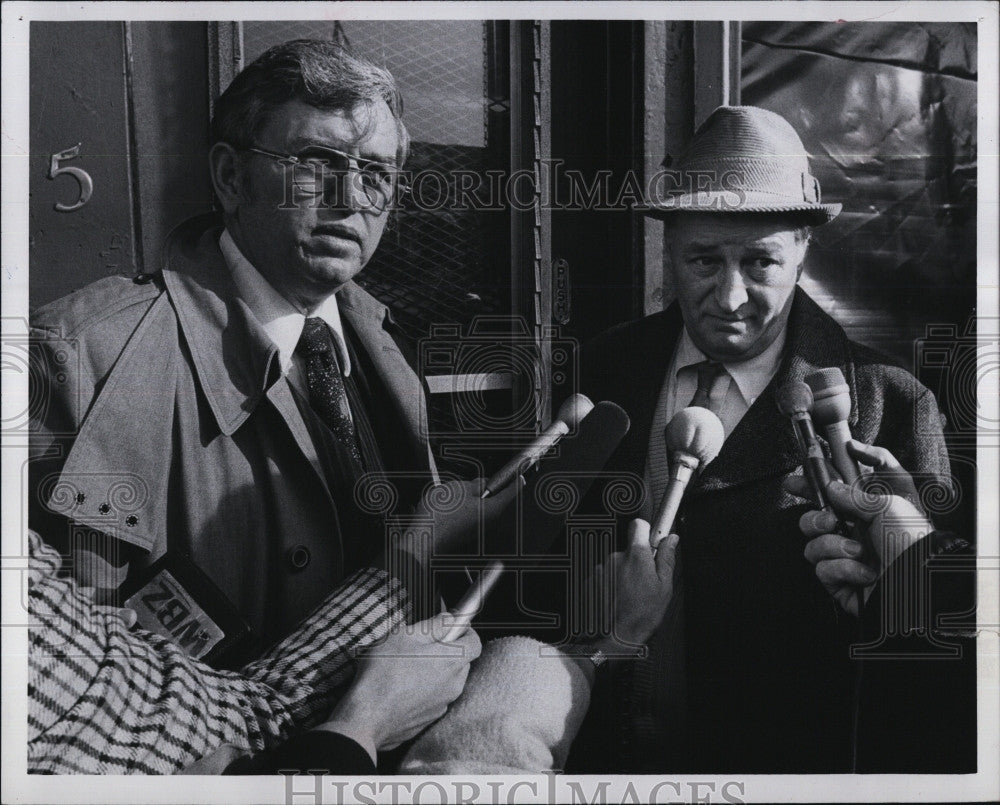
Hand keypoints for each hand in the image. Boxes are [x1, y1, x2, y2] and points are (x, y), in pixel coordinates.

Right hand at [318, 612, 481, 755]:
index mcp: (452, 661)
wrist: (368, 716)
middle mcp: (454, 685)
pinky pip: (434, 697)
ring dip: (434, 671)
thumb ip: (433, 625)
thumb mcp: (406, 636)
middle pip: (461, 661)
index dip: (464, 632)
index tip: (450, 628)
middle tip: (422, 645)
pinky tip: (402, 686)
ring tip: (407, 667)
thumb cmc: (385, 674)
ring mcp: (442, 704)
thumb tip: (449, 618)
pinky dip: (424, 689)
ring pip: (446, 680)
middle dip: (446, 651)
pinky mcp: (429, 718)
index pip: (475, 642)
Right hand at [405, 476, 522, 556]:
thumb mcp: (460, 488)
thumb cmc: (440, 517)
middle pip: (495, 501)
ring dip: (472, 498)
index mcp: (492, 510)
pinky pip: (468, 517)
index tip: (520, 472)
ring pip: (480, 509)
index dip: (516, 479)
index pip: (512, 492)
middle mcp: (487, 523)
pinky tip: (448, 505)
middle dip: (488, 489)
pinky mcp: (463, 534)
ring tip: (455, 493)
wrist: (422, 539)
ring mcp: (475, 530)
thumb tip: (483, 483)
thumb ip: (476, 484)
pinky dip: (462, 508)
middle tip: (479, 480)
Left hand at [585, 519, 678, 650]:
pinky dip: (610, 585)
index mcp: (636, 556)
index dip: (646, 531)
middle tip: (643, 583)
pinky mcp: (590, 580)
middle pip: (628, 551)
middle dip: (636, 562)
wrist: (614, 637)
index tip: (651, 540)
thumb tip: (671, 540)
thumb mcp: (664, 587)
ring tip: (629, 597)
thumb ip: (667, 558)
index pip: (639, 526)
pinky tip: (617, 601)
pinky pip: (604, 577)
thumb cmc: (641, 615)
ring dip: (622, 576)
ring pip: (616, 565)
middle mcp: (615, 557)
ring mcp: (601, 568)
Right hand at [785, 445, 931, 615]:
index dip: (814, 484)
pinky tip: (864, 571)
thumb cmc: (912, 540)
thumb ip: (853, 494)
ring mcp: (844, 557)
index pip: (834, 493)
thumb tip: (830, 488)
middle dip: (813, 518)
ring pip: (813, 543)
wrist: (920, 582)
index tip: (798, 479)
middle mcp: (854, 533)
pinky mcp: (838, 580)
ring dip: (831, 544)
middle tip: (826, 521)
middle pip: (815, 517)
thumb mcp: (888, 504)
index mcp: (867, 512)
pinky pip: (822, 567)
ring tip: (856, 550)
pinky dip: (843, 568)